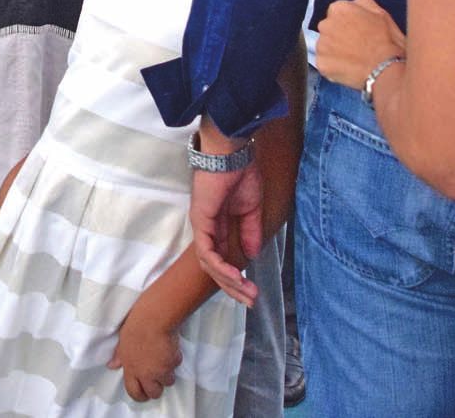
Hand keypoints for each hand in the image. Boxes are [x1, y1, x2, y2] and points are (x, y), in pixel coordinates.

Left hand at [109, 295, 182, 402]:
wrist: (154, 319)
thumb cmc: (136, 326)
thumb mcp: (122, 341)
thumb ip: (119, 356)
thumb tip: (111, 365)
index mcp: (131, 368)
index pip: (134, 392)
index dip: (140, 395)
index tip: (144, 393)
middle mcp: (145, 374)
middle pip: (154, 393)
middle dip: (157, 387)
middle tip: (158, 377)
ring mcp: (160, 370)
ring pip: (168, 381)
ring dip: (168, 373)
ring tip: (164, 358)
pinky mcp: (172, 364)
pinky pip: (176, 366)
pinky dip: (175, 359)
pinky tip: (170, 347)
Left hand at [189, 139, 262, 308]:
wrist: (231, 152)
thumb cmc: (241, 172)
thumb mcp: (251, 209)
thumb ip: (250, 232)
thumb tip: (251, 255)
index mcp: (219, 225)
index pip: (223, 259)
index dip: (236, 278)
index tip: (252, 293)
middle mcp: (207, 229)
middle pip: (214, 267)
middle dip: (233, 287)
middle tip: (250, 302)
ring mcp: (202, 226)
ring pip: (210, 265)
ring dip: (229, 282)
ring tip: (247, 294)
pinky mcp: (201, 221)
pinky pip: (208, 252)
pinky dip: (221, 267)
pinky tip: (236, 277)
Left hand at [316, 0, 405, 90]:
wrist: (385, 68)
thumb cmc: (387, 41)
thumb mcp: (380, 12)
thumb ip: (362, 3)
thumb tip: (354, 3)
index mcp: (338, 8)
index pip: (337, 13)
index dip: (348, 23)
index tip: (357, 32)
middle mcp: (325, 24)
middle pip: (328, 29)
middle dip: (339, 36)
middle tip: (356, 46)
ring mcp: (321, 45)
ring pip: (325, 46)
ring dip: (335, 51)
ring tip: (354, 59)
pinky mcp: (321, 63)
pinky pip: (325, 64)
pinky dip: (334, 67)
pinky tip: (349, 68)